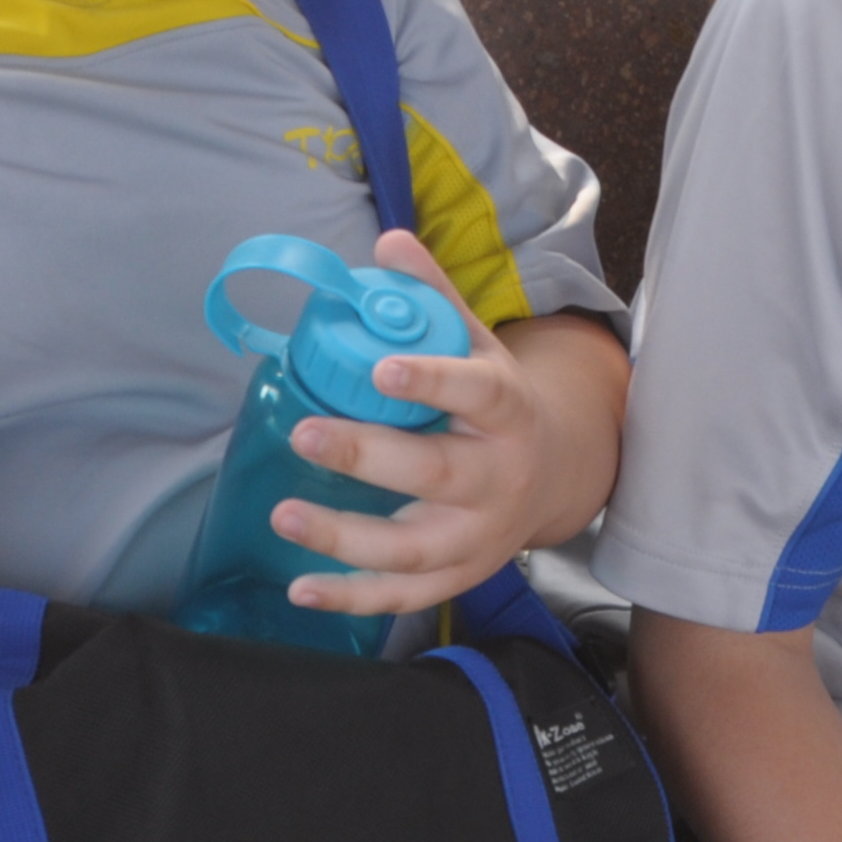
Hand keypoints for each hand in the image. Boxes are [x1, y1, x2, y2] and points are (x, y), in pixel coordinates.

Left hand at [268, 230, 603, 619]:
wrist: (556, 476)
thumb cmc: (499, 405)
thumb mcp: (480, 346)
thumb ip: (434, 299)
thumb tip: (386, 242)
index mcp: (508, 411)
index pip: (477, 393)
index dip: (433, 382)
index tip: (382, 369)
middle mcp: (499, 477)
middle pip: (436, 473)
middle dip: (368, 456)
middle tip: (304, 432)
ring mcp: (479, 535)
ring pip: (413, 547)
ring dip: (344, 536)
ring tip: (284, 513)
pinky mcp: (458, 575)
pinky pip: (403, 596)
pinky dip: (351, 598)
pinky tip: (300, 588)